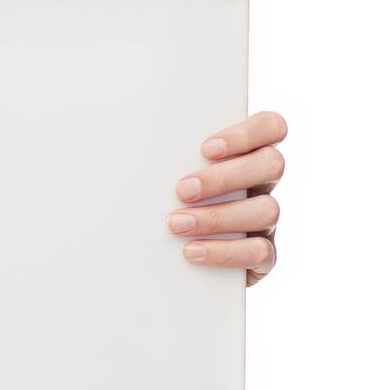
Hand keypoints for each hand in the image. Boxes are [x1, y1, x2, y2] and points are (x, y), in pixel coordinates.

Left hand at [166, 110, 286, 286]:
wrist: (163, 263)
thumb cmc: (157, 200)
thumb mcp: (159, 172)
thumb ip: (158, 153)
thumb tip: (118, 135)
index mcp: (244, 154)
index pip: (271, 126)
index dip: (248, 133)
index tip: (205, 149)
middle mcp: (261, 183)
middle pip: (272, 164)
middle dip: (223, 177)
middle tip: (182, 190)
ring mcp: (266, 219)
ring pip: (268, 209)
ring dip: (218, 216)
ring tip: (176, 224)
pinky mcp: (263, 256)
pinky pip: (261, 252)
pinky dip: (225, 252)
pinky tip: (192, 251)